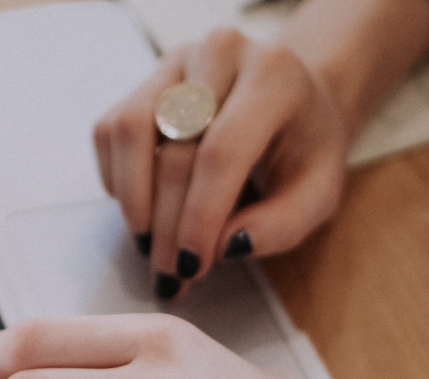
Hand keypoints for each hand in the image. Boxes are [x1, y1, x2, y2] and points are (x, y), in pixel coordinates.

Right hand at [93, 29, 348, 298]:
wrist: (291, 99)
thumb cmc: (303, 147)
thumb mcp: (318, 193)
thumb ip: (282, 225)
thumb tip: (226, 247)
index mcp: (274, 76)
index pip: (222, 151)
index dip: (200, 216)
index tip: (192, 266)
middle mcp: (220, 54)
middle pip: (174, 149)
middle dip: (167, 225)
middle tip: (170, 274)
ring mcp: (176, 62)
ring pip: (129, 131)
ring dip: (133, 200)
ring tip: (149, 244)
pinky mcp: (145, 80)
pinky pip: (110, 131)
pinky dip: (118, 179)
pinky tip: (144, 208)